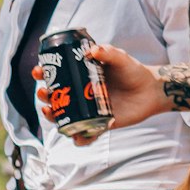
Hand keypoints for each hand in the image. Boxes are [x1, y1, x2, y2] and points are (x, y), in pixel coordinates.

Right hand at [33, 45, 167, 145]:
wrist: (151, 91)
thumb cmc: (133, 71)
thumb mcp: (120, 59)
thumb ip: (108, 53)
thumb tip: (92, 50)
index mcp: (81, 76)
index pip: (57, 75)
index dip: (44, 74)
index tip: (38, 72)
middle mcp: (81, 94)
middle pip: (56, 98)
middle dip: (45, 96)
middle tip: (44, 94)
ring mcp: (89, 110)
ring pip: (65, 117)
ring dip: (54, 117)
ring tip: (50, 112)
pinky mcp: (100, 124)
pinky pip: (86, 134)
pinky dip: (79, 138)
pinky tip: (74, 137)